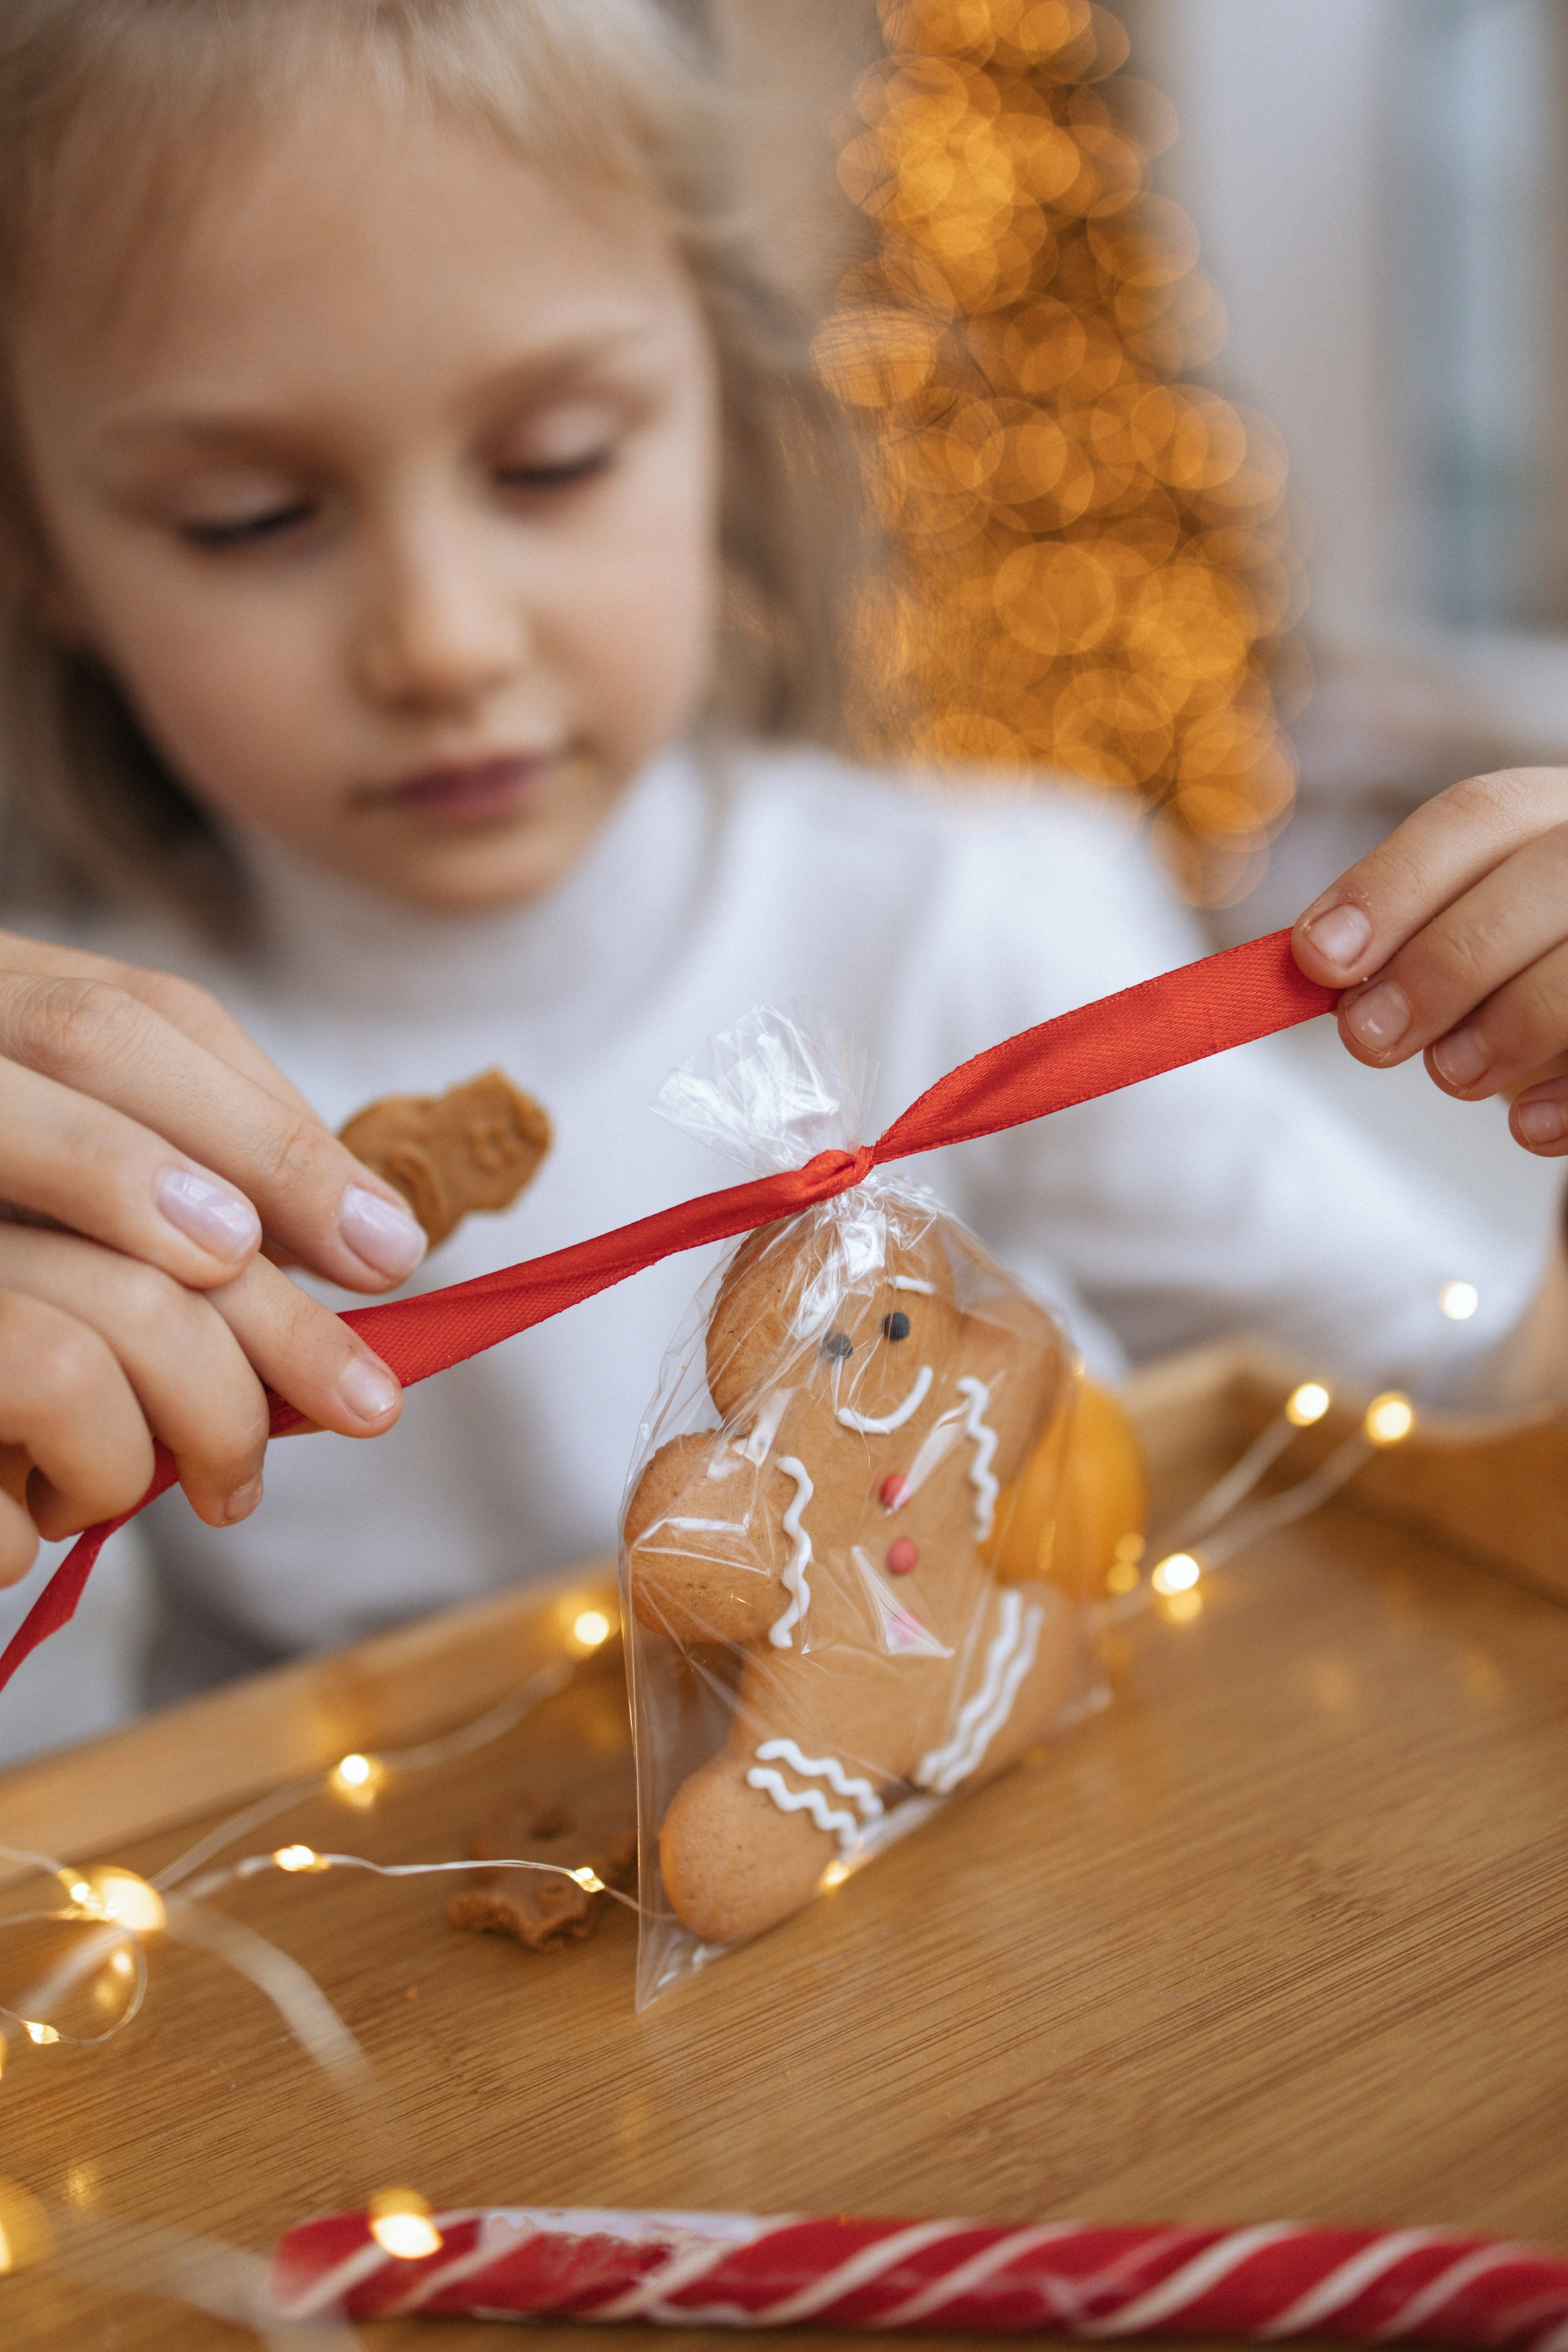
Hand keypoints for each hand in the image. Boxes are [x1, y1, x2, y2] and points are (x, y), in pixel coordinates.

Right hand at [0, 930, 426, 1580]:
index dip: (281, 1142)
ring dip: (169, 1428)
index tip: (388, 1252)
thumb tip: (355, 1232)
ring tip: (197, 1484)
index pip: (142, 1026)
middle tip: (362, 1405)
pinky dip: (36, 1509)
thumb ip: (156, 1164)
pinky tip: (37, 1522)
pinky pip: (8, 1418)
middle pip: (129, 1175)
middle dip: (270, 1312)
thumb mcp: (38, 1183)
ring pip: (74, 1338)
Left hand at [1292, 768, 1567, 1154]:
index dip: (1390, 886)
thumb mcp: (1453, 934)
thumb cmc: (1510, 970)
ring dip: (1512, 1025)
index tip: (1317, 959)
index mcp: (1548, 812)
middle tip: (1367, 1040)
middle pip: (1543, 877)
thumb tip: (1319, 966)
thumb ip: (1398, 941)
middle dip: (1444, 963)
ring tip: (1450, 1076)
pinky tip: (1526, 1130)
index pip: (1474, 817)